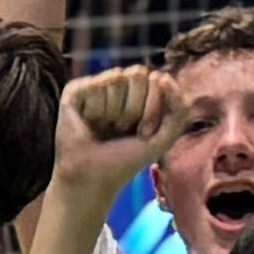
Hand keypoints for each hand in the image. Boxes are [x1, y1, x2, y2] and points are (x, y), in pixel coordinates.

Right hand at [55, 65, 191, 192]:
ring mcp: (96, 87)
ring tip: (104, 129)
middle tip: (121, 130)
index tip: (142, 134)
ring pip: (115, 79)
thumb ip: (178, 108)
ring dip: (113, 112)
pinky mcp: (75, 92)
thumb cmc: (126, 160)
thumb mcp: (164, 138)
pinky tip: (88, 122)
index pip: (155, 80)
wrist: (93, 179)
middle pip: (137, 74)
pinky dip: (95, 109)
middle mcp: (118, 86)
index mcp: (139, 93)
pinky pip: (95, 85)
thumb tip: (161, 75)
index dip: (152, 110)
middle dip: (134, 108)